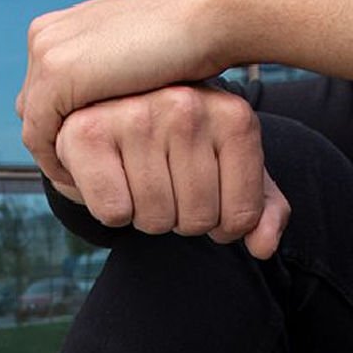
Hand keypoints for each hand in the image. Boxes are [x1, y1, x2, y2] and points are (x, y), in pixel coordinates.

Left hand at [16, 0, 227, 182]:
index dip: (60, 133)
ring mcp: (49, 52)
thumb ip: (113, 81)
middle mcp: (48, 37)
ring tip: (83, 186)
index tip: (84, 164)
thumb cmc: (185, 40)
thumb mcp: (138, 62)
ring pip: (34, 124)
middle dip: (55, 148)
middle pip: (33, 110)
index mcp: (63, 31)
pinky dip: (57, 161)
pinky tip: (83, 181)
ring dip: (56, 159)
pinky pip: (40, 133)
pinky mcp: (58, 71)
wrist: (206, 15)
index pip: (44, 97)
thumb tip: (110, 111)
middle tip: (82, 180)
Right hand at [49, 85, 289, 259]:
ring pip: (155, 220)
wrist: (102, 116)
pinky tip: (108, 176)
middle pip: (197, 221)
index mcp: (232, 113)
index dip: (220, 225)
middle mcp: (187, 105)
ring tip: (135, 178)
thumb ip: (258, 208)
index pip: (241, 216)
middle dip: (178, 218)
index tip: (203, 196)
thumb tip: (263, 247)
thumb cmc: (173, 148)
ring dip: (144, 215)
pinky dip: (111, 210)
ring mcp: (138, 115)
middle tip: (162, 185)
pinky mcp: (89, 133)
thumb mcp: (226, 170)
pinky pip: (115, 213)